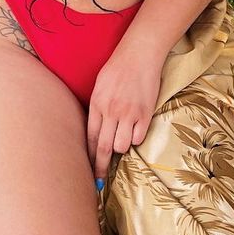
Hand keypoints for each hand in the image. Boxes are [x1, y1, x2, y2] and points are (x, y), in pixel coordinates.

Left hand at [86, 41, 166, 186]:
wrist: (140, 54)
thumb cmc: (118, 67)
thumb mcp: (100, 85)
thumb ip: (98, 108)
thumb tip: (97, 130)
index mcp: (97, 103)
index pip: (89, 137)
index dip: (88, 157)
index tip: (89, 171)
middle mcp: (111, 110)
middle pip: (103, 147)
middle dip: (100, 166)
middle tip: (100, 181)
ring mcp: (128, 113)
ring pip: (122, 146)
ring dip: (121, 147)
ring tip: (123, 137)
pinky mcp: (144, 114)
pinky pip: (138, 138)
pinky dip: (136, 137)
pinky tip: (136, 128)